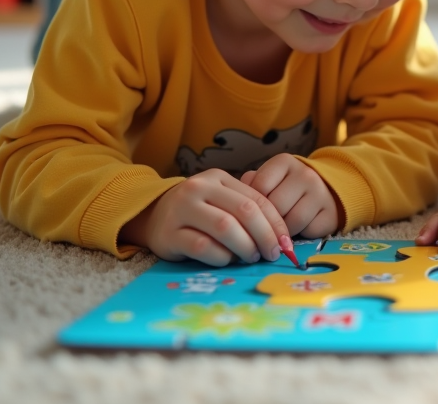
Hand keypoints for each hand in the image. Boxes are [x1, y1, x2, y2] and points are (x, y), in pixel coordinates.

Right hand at [120, 168, 288, 265]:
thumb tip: (282, 236)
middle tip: (272, 254)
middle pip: (244, 211)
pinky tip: (226, 260)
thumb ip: (247, 209)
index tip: (286, 243)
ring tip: (251, 257)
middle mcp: (199, 188)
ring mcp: (181, 209)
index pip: (256, 198)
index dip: (276, 222)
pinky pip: (203, 247)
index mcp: (218, 177)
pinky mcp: (168, 234)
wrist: (151, 216)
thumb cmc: (196, 211)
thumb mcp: (220, 200)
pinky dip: (221, 256)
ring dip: (245, 247)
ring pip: (225, 227)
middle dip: (265, 235)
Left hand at [241, 154, 339, 237]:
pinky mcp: (331, 213)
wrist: (327, 190)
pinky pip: (308, 231)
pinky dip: (301, 235)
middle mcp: (305, 174)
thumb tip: (239, 200)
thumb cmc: (288, 188)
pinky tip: (300, 229)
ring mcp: (320, 193)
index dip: (253, 203)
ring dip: (283, 230)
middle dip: (268, 219)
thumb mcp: (270, 179)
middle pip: (275, 206)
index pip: (259, 186)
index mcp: (284, 162)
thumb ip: (252, 184)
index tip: (255, 210)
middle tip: (267, 224)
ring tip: (282, 227)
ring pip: (291, 222)